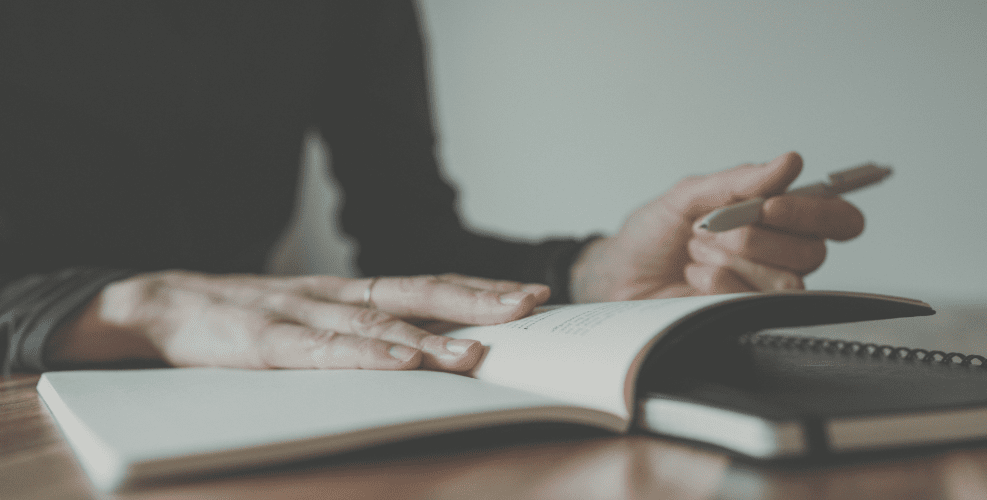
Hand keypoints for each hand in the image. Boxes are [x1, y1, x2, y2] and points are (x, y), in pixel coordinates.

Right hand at [45, 271, 549, 371]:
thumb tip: (422, 345)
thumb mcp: (313, 315)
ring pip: (377, 324)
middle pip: (418, 292)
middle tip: (531, 303)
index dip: (480, 288)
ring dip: (430, 337)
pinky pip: (324, 351)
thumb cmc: (249, 315)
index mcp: (351, 291)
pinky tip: (401, 363)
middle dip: (478, 300)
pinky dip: (366, 356)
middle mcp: (337, 295)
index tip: (530, 295)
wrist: (167, 302)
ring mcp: (303, 314)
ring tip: (477, 352)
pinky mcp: (267, 341)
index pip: (427, 285)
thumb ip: (360, 326)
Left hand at [570, 152, 864, 301]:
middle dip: (753, 237)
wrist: (620, 273)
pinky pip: (752, 300)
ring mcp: (766, 289)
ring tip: (697, 252)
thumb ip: (740, 181)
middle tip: (712, 230)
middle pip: (813, 251)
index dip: (813, 212)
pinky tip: (695, 276)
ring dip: (730, 258)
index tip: (769, 206)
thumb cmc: (654, 233)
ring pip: (786, 278)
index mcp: (779, 217)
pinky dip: (717, 282)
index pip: (838, 217)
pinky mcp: (746, 316)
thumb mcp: (689, 195)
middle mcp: (782, 254)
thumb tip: (788, 163)